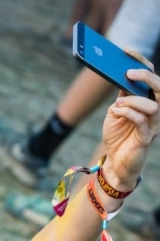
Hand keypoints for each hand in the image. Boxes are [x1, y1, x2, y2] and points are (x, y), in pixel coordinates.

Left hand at [102, 49, 159, 190]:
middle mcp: (154, 109)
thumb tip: (120, 76)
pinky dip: (128, 113)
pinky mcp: (146, 138)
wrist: (115, 161)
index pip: (149, 76)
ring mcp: (153, 124)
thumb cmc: (117, 135)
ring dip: (133, 100)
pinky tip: (117, 112)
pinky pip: (142, 121)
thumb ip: (122, 96)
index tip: (126, 50)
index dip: (140, 61)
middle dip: (145, 76)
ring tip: (117, 104)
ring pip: (153, 105)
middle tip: (128, 72)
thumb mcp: (116, 112)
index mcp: (147, 100)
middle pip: (159, 86)